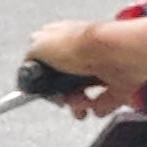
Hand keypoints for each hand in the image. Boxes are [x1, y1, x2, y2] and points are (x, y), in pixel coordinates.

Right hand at [23, 12, 146, 118]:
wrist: (117, 52)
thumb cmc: (79, 46)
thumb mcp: (37, 47)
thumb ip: (28, 59)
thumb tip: (27, 74)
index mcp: (61, 39)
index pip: (45, 61)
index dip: (42, 78)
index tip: (41, 89)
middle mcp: (82, 52)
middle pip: (64, 82)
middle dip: (61, 96)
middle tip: (62, 99)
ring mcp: (102, 66)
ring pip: (84, 94)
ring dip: (78, 105)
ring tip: (81, 106)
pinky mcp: (120, 80)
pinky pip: (106, 101)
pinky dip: (100, 107)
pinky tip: (96, 106)